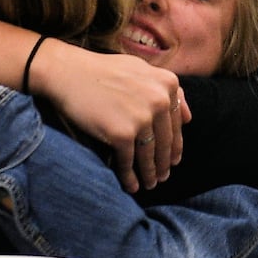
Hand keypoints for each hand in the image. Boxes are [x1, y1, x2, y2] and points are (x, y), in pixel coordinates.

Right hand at [34, 41, 188, 193]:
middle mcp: (159, 100)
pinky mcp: (122, 134)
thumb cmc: (103, 71)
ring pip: (149, 154)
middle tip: (163, 177)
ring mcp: (142, 118)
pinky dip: (129, 177)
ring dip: (149, 173)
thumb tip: (188, 118)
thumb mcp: (143, 71)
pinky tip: (130, 186)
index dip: (175, 145)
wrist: (69, 73)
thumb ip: (167, 91)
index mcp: (168, 84)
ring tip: (149, 184)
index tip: (174, 160)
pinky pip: (129, 161)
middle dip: (164, 163)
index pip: (176, 123)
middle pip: (165, 141)